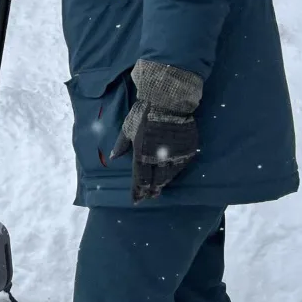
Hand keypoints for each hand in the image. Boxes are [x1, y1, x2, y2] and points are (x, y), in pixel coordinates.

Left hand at [110, 60, 203, 202]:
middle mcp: (158, 158)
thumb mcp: (127, 128)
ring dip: (162, 184)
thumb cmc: (143, 113)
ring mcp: (174, 155)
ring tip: (158, 190)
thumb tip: (114, 157)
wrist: (168, 101)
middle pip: (155, 181)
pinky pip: (180, 166)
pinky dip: (174, 172)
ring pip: (168, 176)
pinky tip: (171, 175)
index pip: (139, 178)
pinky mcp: (187, 150)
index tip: (136, 200)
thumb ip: (121, 145)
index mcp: (141, 154)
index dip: (137, 191)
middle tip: (148, 197)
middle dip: (150, 190)